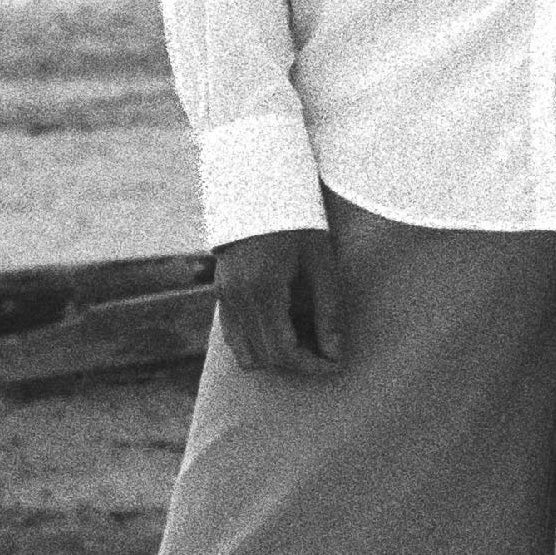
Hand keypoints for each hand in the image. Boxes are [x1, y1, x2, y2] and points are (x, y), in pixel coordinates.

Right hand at [213, 224, 344, 375]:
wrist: (260, 188)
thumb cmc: (298, 222)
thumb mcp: (321, 263)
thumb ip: (329, 312)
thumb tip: (335, 354)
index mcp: (263, 289)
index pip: (283, 351)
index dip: (311, 366)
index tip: (334, 364)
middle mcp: (237, 297)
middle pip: (265, 357)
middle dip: (298, 363)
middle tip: (326, 352)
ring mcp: (224, 297)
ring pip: (245, 354)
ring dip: (275, 356)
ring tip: (304, 341)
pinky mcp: (220, 294)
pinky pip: (235, 337)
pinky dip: (258, 343)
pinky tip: (283, 328)